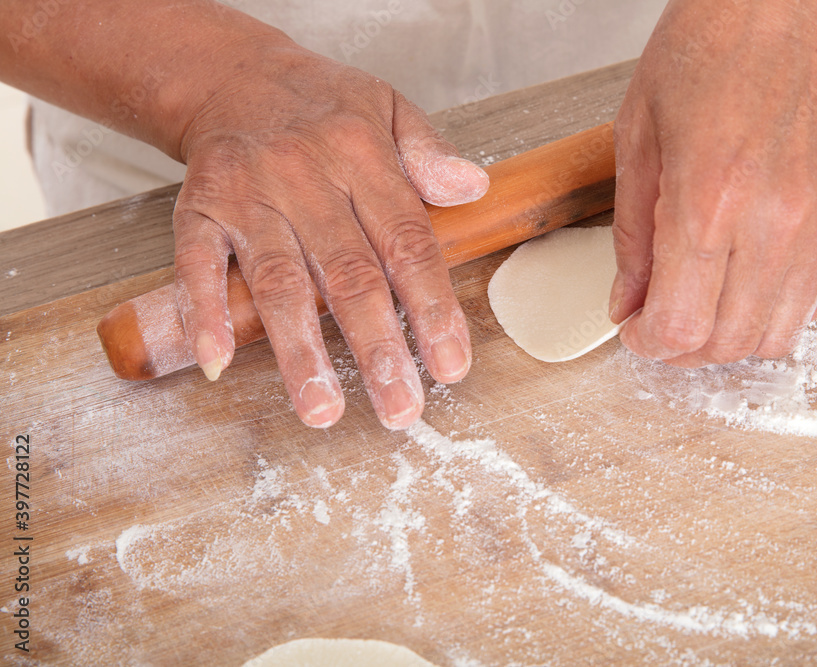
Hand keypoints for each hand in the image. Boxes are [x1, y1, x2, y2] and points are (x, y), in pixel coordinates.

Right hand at [171, 38, 488, 428]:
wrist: (232, 75)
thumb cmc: (323, 106)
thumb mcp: (389, 108)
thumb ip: (429, 152)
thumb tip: (474, 188)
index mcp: (362, 157)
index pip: (408, 243)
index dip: (432, 309)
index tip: (450, 366)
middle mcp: (305, 178)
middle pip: (348, 274)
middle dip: (376, 348)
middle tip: (399, 409)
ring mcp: (249, 197)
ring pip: (279, 281)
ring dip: (300, 351)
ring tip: (321, 409)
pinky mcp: (199, 210)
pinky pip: (198, 265)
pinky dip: (204, 312)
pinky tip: (218, 361)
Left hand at [610, 0, 816, 366]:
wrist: (789, 13)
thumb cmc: (707, 54)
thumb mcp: (637, 139)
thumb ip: (630, 236)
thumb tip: (627, 304)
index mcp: (707, 202)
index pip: (679, 324)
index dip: (646, 342)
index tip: (632, 329)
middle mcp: (771, 225)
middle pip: (725, 344)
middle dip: (680, 349)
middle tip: (655, 321)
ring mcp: (814, 229)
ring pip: (772, 337)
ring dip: (725, 342)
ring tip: (696, 309)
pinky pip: (808, 307)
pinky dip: (767, 317)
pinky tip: (737, 289)